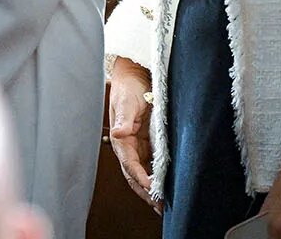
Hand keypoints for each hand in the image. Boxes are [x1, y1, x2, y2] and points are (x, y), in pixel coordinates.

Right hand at [107, 57, 160, 209]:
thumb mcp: (126, 102)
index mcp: (121, 139)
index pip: (129, 165)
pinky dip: (153, 178)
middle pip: (134, 175)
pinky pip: (148, 165)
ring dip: (149, 189)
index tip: (152, 189)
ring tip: (161, 204)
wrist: (133, 75)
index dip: (140, 178)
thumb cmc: (128, 87)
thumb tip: (118, 133)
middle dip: (145, 192)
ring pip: (141, 173)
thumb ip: (123, 119)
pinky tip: (162, 186)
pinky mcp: (145, 142)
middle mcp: (127, 145)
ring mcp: (136, 145)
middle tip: (159, 206)